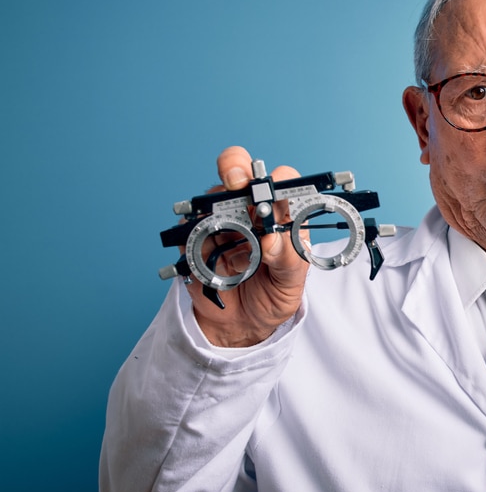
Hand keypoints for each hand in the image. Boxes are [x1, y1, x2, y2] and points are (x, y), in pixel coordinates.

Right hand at [185, 146, 309, 346]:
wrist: (242, 324)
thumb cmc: (273, 295)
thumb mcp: (291, 283)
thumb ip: (289, 260)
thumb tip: (273, 240)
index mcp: (281, 214)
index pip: (283, 181)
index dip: (279, 180)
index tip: (275, 193)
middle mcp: (250, 210)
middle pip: (239, 171)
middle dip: (235, 167)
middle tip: (236, 181)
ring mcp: (219, 220)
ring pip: (211, 197)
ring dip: (218, 215)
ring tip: (233, 252)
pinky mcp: (194, 237)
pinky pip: (188, 227)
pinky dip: (197, 240)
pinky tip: (213, 264)